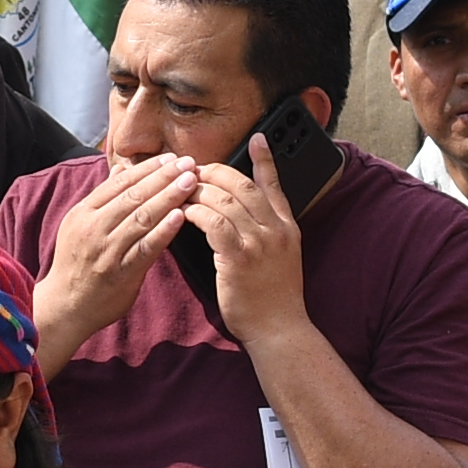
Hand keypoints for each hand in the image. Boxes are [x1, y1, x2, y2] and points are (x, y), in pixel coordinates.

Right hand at [33, 151, 197, 369]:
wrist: (64, 307)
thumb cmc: (76, 263)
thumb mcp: (80, 225)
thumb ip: (104, 198)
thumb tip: (122, 168)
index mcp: (84, 212)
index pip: (119, 182)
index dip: (148, 168)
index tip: (171, 157)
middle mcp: (94, 228)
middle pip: (133, 195)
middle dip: (163, 176)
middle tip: (188, 162)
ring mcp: (107, 251)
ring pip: (141, 217)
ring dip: (169, 196)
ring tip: (191, 182)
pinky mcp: (120, 273)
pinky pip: (145, 248)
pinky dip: (163, 231)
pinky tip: (181, 216)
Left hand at [187, 135, 312, 342]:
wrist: (279, 330)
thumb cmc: (273, 298)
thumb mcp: (281, 258)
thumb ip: (268, 232)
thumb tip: (244, 214)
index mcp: (287, 227)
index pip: (275, 185)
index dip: (265, 159)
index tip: (257, 137)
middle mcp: (275, 229)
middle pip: (242, 185)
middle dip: (215, 172)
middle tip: (193, 170)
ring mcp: (259, 242)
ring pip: (224, 200)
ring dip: (198, 191)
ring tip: (180, 190)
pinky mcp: (239, 258)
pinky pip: (213, 223)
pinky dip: (196, 213)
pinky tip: (184, 213)